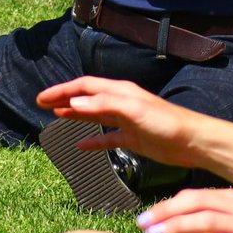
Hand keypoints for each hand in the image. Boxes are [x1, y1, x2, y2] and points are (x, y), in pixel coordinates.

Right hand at [37, 76, 210, 169]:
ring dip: (74, 115)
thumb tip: (73, 103)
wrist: (191, 141)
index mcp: (120, 91)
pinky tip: (80, 146)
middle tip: (41, 103)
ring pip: (94, 116)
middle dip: (63, 99)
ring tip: (55, 116)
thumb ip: (103, 105)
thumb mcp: (132, 111)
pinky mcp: (133, 138)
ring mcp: (126, 121)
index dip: (62, 90)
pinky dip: (92, 141)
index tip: (42, 98)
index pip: (84, 86)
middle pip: (86, 98)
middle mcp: (121, 103)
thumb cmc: (167, 122)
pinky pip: (107, 138)